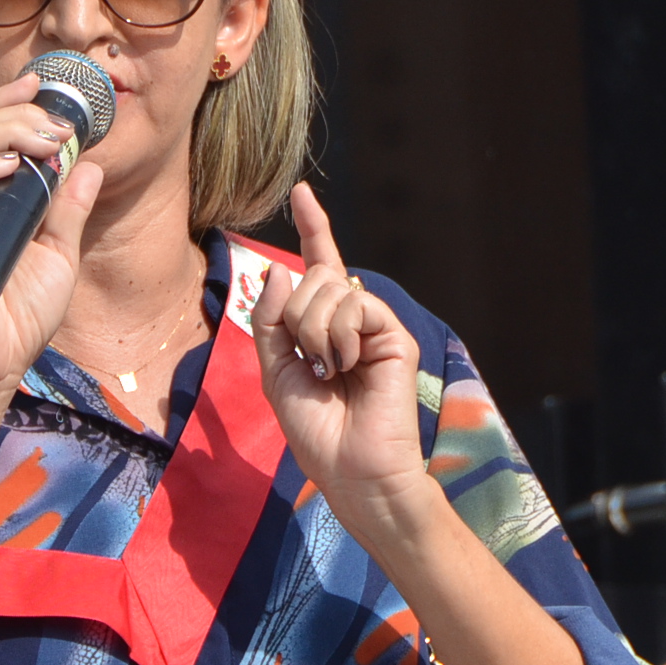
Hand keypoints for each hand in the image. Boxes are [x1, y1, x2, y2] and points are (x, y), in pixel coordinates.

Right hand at [0, 73, 102, 419]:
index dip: (11, 102)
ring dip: (5, 132)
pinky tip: (8, 165)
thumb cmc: (20, 317)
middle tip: (56, 121)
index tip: (40, 83)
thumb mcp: (61, 255)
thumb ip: (71, 211)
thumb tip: (89, 166)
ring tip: (44, 139)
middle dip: (17, 113)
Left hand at [249, 183, 434, 542]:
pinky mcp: (395, 335)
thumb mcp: (275, 371)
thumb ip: (271, 321)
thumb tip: (282, 269)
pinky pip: (354, 304)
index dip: (312, 228)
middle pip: (311, 277)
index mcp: (324, 326)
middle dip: (294, 318)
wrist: (351, 471)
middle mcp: (351, 319)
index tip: (301, 192)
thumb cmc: (315, 431)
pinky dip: (338, 335)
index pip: (319, 266)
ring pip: (328, 287)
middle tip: (310, 363)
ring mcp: (375, 326)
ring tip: (329, 369)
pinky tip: (345, 365)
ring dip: (312, 331)